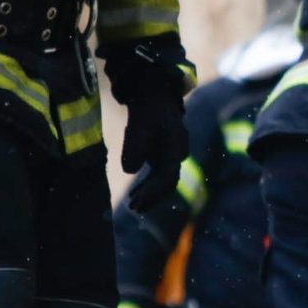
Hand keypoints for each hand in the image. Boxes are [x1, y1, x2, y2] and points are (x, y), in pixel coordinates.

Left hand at [120, 93, 185, 211]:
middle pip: (168, 183)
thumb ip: (134, 147)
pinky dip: (148, 185)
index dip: (152, 192)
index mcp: (175, 148)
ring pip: (164, 181)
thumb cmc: (148, 111)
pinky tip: (135, 194)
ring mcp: (172, 156)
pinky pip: (158, 175)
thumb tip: (129, 170)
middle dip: (152, 198)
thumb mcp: (138, 127)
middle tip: (134, 209)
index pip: (167, 177)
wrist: (154, 97)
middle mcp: (177, 154)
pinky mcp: (164, 156)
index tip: (137, 201)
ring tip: (133, 207)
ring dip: (149, 194)